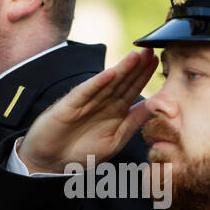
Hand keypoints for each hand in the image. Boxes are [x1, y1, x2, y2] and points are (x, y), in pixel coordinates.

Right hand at [19, 49, 158, 172]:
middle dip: (137, 66)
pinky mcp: (70, 105)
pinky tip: (109, 73)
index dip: (144, 75)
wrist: (52, 160)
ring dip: (121, 69)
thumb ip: (133, 122)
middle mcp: (103, 102)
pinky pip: (86, 92)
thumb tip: (155, 107)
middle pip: (123, 81)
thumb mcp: (115, 140)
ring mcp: (86, 102)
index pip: (133, 88)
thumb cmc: (83, 151)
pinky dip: (97, 83)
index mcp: (116, 110)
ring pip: (107, 83)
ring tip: (135, 55)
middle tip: (150, 49)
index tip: (158, 61)